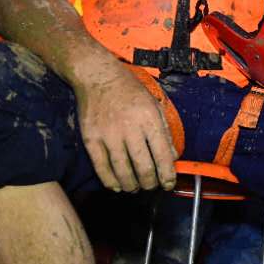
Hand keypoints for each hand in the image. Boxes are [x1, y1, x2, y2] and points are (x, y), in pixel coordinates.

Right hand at [74, 63, 177, 192]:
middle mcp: (130, 128)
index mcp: (149, 119)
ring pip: (123, 172)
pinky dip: (110, 182)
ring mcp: (109, 135)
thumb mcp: (154, 105)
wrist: (97, 76)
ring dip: (132, 186)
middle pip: (143, 168)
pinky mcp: (91, 138)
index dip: (168, 176)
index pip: (163, 156)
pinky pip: (101, 167)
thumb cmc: (129, 90)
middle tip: (152, 186)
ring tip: (136, 188)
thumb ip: (164, 132)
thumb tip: (172, 157)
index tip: (169, 184)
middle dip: (150, 184)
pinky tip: (117, 186)